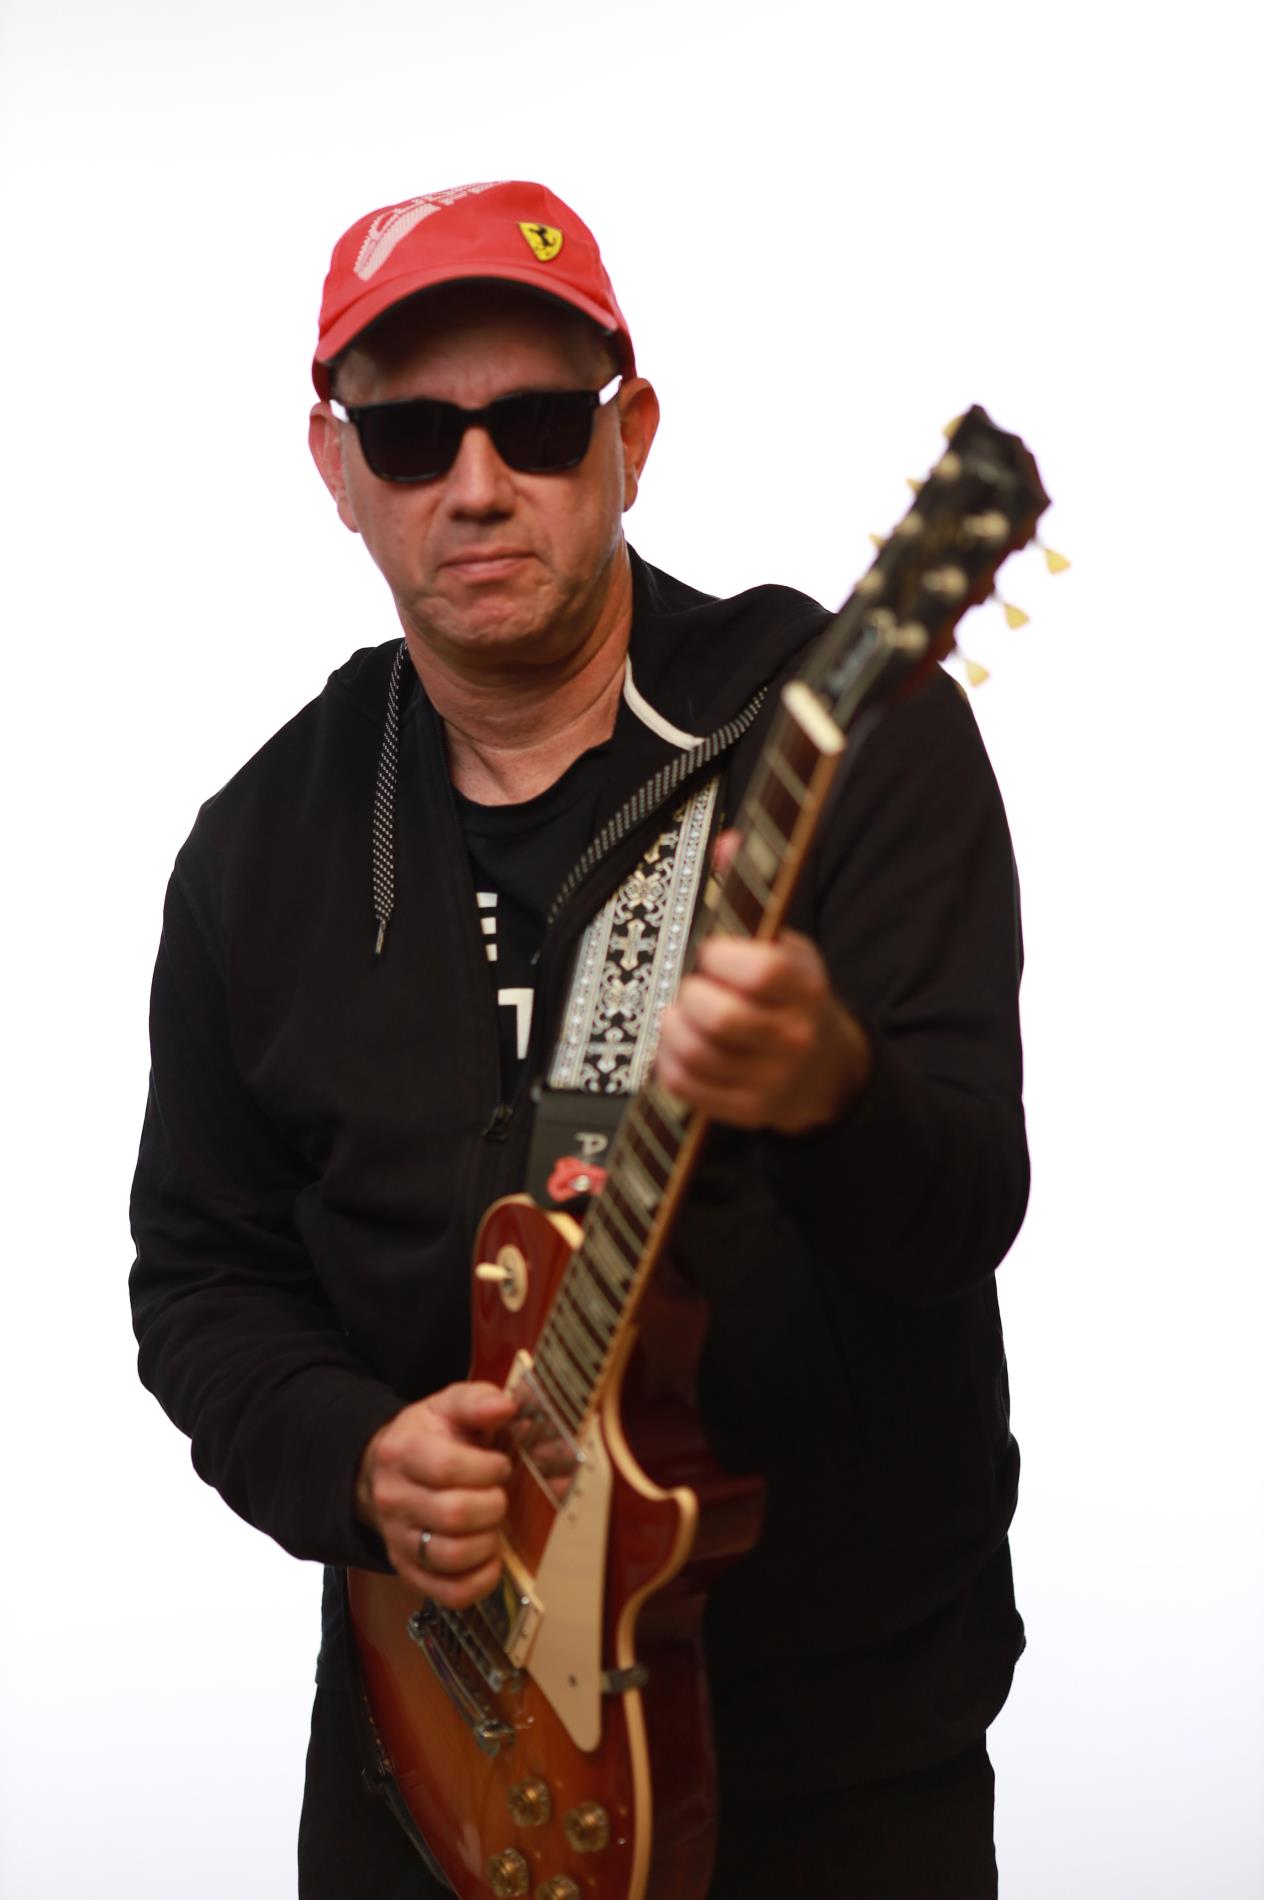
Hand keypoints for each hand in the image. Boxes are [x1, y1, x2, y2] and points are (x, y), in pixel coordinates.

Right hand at [355, 1382, 517, 1606]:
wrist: (388, 1472)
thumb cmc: (429, 1437)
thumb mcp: (448, 1406)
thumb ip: (477, 1401)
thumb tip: (505, 1407)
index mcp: (401, 1452)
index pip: (445, 1468)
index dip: (485, 1469)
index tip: (500, 1464)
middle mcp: (393, 1500)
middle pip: (452, 1514)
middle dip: (492, 1504)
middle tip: (500, 1494)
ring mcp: (399, 1540)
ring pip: (451, 1557)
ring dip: (488, 1541)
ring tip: (494, 1523)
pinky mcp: (411, 1572)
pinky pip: (449, 1594)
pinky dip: (480, 1581)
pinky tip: (491, 1557)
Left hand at [655, 834, 870, 1132]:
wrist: (826, 1070)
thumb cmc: (792, 997)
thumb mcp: (784, 942)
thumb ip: (749, 894)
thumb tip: (727, 843)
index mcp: (805, 986)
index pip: (761, 973)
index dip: (721, 958)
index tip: (712, 953)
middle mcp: (792, 1035)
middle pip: (722, 1018)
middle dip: (691, 996)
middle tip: (692, 988)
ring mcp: (770, 1078)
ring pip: (697, 1054)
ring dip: (673, 1028)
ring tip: (679, 1014)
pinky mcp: (746, 1109)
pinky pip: (687, 1085)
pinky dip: (668, 1061)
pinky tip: (677, 1044)